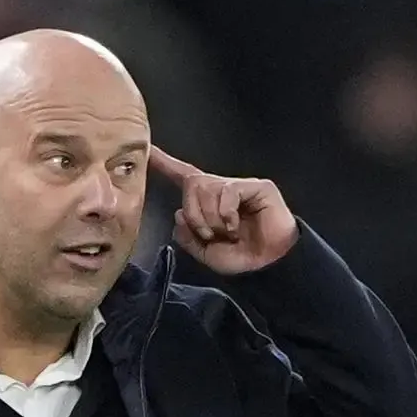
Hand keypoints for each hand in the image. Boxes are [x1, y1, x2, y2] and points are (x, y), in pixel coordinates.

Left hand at [149, 146, 298, 273]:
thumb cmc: (241, 259)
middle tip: (209, 235)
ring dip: (211, 218)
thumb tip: (179, 214)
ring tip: (227, 233)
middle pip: (192, 184)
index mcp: (209, 202)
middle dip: (195, 214)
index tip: (148, 150)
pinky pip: (227, 192)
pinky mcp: (257, 187)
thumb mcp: (205, 252)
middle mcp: (222, 190)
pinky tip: (236, 227)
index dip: (165, 164)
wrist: (268, 266)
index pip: (184, 177)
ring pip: (207, 188)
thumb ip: (187, 236)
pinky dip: (227, 214)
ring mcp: (239, 186)